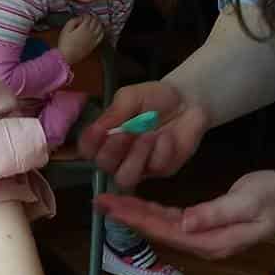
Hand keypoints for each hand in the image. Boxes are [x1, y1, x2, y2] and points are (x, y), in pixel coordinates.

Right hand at [58, 15, 103, 64]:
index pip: (88, 18)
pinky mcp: (94, 45)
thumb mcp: (66, 29)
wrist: (67, 56)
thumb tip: (79, 18)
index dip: (86, 14)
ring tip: (97, 21)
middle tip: (91, 16)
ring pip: (100, 28)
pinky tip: (101, 30)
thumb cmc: (65, 43)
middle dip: (94, 17)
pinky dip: (102, 32)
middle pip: (95, 21)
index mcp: (83, 28)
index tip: (84, 15)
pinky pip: (101, 37)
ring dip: (99, 23)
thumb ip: (73, 21)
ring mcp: (93, 39)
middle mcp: (90, 32)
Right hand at [77, 81, 208, 187]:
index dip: (90, 143)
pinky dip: (160, 150)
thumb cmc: (154, 97)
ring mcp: (140, 166)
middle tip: (127, 131)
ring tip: (147, 135)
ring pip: (125, 178)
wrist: (187, 100)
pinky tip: (167, 136)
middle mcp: (119, 156)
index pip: (88, 149)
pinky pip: (155, 168)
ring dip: (135, 157)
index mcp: (106, 137)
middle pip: (104, 166)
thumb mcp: (130, 97)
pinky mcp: (162, 170)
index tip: (99, 130)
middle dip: (113, 149)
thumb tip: (98, 128)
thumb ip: (114, 112)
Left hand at [98, 169, 274, 259]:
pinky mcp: (205, 226)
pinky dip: (153, 213)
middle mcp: (203, 243)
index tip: (111, 204)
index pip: (164, 230)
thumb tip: (184, 224)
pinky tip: (138, 205)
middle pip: (157, 230)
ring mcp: (204, 237)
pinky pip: (172, 222)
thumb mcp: (247, 202)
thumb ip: (215, 214)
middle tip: (100, 200)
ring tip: (111, 202)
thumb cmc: (274, 198)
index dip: (135, 218)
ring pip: (162, 227)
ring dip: (136, 214)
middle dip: (128, 216)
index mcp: (210, 240)